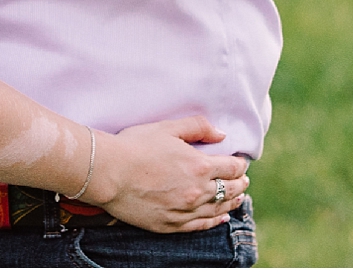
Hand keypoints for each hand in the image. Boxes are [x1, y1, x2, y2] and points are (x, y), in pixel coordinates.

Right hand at [88, 116, 249, 233]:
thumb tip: (221, 133)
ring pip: (218, 209)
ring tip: (239, 198)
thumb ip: (197, 127)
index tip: (240, 162)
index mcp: (200, 166)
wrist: (108, 173)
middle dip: (240, 183)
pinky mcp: (171, 224)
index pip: (232, 168)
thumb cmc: (134, 146)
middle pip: (230, 189)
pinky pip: (201, 225)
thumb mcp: (167, 128)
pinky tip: (222, 218)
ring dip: (232, 202)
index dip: (240, 164)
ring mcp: (185, 211)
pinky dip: (215, 221)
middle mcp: (197, 192)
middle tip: (243, 180)